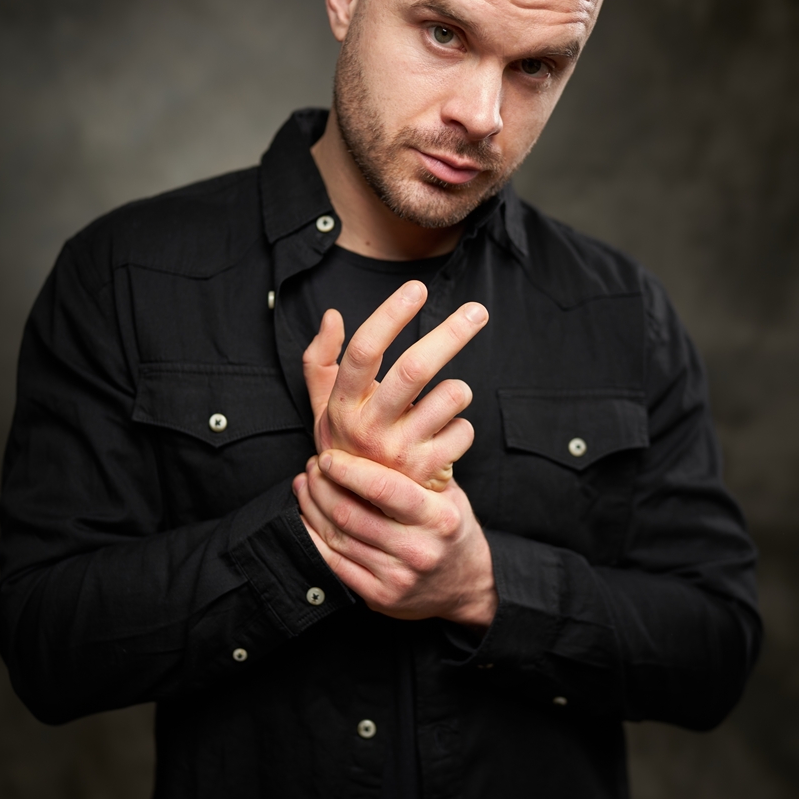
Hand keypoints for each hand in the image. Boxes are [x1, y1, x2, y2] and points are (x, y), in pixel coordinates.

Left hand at [292, 448, 497, 626]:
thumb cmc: (452, 529)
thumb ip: (418, 471)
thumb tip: (374, 434)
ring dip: (312, 508)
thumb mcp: (450, 495)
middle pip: (351, 515)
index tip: (328, 456)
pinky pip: (335, 564)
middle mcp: (419, 550)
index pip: (383, 489)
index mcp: (439, 518)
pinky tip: (308, 517)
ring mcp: (398, 578)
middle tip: (312, 467)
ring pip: (338, 538)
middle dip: (322, 486)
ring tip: (305, 486)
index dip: (348, 470)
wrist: (468, 585)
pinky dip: (314, 538)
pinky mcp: (380, 597)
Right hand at [302, 281, 487, 490]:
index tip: (417, 288)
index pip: (364, 352)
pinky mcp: (428, 472)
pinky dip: (462, 425)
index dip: (390, 316)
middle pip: (414, 370)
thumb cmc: (349, 446)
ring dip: (459, 390)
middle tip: (477, 311)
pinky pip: (464, 431)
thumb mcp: (323, 407)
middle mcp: (370, 429)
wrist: (366, 510)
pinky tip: (446, 435)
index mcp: (343, 405)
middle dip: (451, 334)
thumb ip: (320, 360)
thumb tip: (331, 315)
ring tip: (450, 397)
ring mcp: (400, 453)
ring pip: (450, 398)